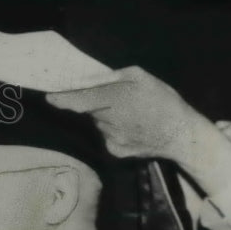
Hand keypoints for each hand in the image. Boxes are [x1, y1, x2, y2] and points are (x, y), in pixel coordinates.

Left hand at [46, 66, 230, 202]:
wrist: (180, 134)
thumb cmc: (163, 100)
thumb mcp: (141, 78)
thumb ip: (113, 78)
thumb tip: (88, 81)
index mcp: (114, 99)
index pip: (78, 101)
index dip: (62, 99)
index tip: (50, 97)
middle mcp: (108, 121)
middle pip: (90, 111)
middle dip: (95, 104)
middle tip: (118, 101)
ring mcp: (110, 138)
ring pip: (99, 123)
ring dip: (107, 116)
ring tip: (132, 114)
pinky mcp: (115, 151)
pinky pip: (107, 136)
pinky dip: (115, 130)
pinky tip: (133, 128)